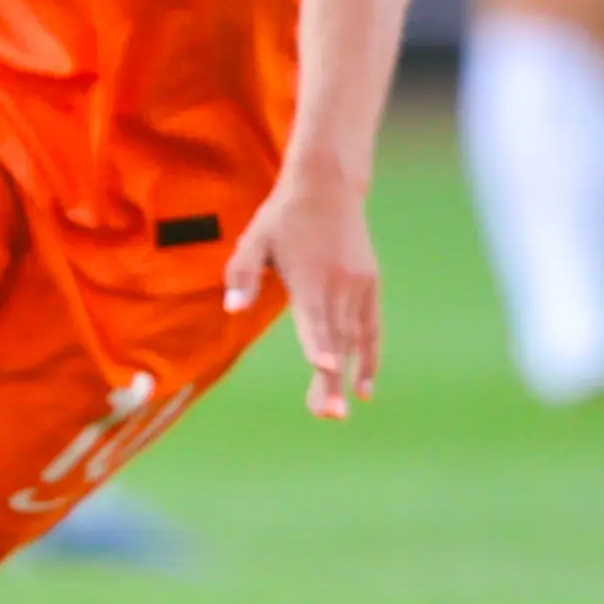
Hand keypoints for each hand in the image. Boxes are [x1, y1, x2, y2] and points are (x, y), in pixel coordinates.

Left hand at [223, 162, 379, 419]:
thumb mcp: (254, 240)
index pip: (315, 316)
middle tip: (328, 416)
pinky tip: (363, 388)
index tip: (325, 367)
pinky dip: (369, 357)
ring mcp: (359, 286)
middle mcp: (339, 284)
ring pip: (354, 339)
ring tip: (334, 413)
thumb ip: (241, 274)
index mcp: (309, 276)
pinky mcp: (370, 285)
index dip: (319, 343)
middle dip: (331, 379)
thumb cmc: (282, 217)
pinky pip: (371, 329)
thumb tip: (232, 308)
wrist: (328, 187)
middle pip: (336, 338)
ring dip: (345, 377)